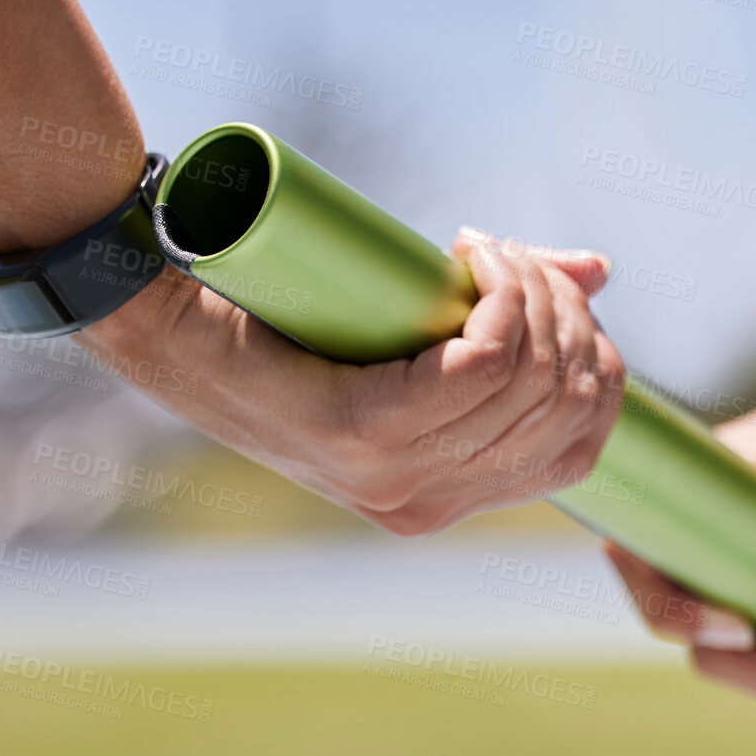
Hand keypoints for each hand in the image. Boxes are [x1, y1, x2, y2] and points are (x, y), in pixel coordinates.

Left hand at [78, 227, 624, 535]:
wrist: (156, 311)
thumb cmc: (275, 318)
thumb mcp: (404, 328)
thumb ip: (501, 310)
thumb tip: (599, 272)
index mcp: (440, 500)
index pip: (580, 446)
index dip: (595, 361)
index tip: (551, 294)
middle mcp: (421, 505)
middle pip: (565, 402)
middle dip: (564, 313)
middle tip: (507, 258)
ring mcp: (390, 477)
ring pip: (529, 375)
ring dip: (529, 290)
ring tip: (483, 250)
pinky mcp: (358, 430)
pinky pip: (482, 362)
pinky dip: (498, 299)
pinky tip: (472, 262)